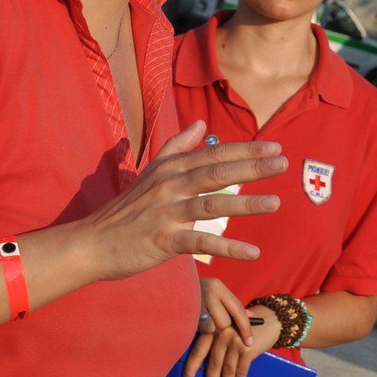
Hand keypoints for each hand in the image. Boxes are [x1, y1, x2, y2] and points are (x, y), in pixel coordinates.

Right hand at [82, 122, 284, 280]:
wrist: (94, 242)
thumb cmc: (127, 208)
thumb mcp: (151, 172)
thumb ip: (177, 146)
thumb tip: (201, 124)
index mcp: (171, 168)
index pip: (214, 153)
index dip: (245, 149)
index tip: (274, 147)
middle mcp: (170, 186)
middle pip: (216, 172)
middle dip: (252, 166)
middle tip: (283, 162)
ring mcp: (167, 213)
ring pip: (211, 205)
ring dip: (245, 204)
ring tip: (275, 203)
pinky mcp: (164, 240)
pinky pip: (200, 242)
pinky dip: (228, 247)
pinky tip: (253, 252)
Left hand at [183, 282, 279, 376]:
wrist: (269, 320)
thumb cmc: (244, 327)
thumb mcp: (227, 329)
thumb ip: (216, 342)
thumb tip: (205, 368)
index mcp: (213, 329)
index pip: (198, 351)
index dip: (191, 369)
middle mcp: (222, 334)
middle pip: (213, 363)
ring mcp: (235, 341)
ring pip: (227, 369)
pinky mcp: (247, 349)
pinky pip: (241, 370)